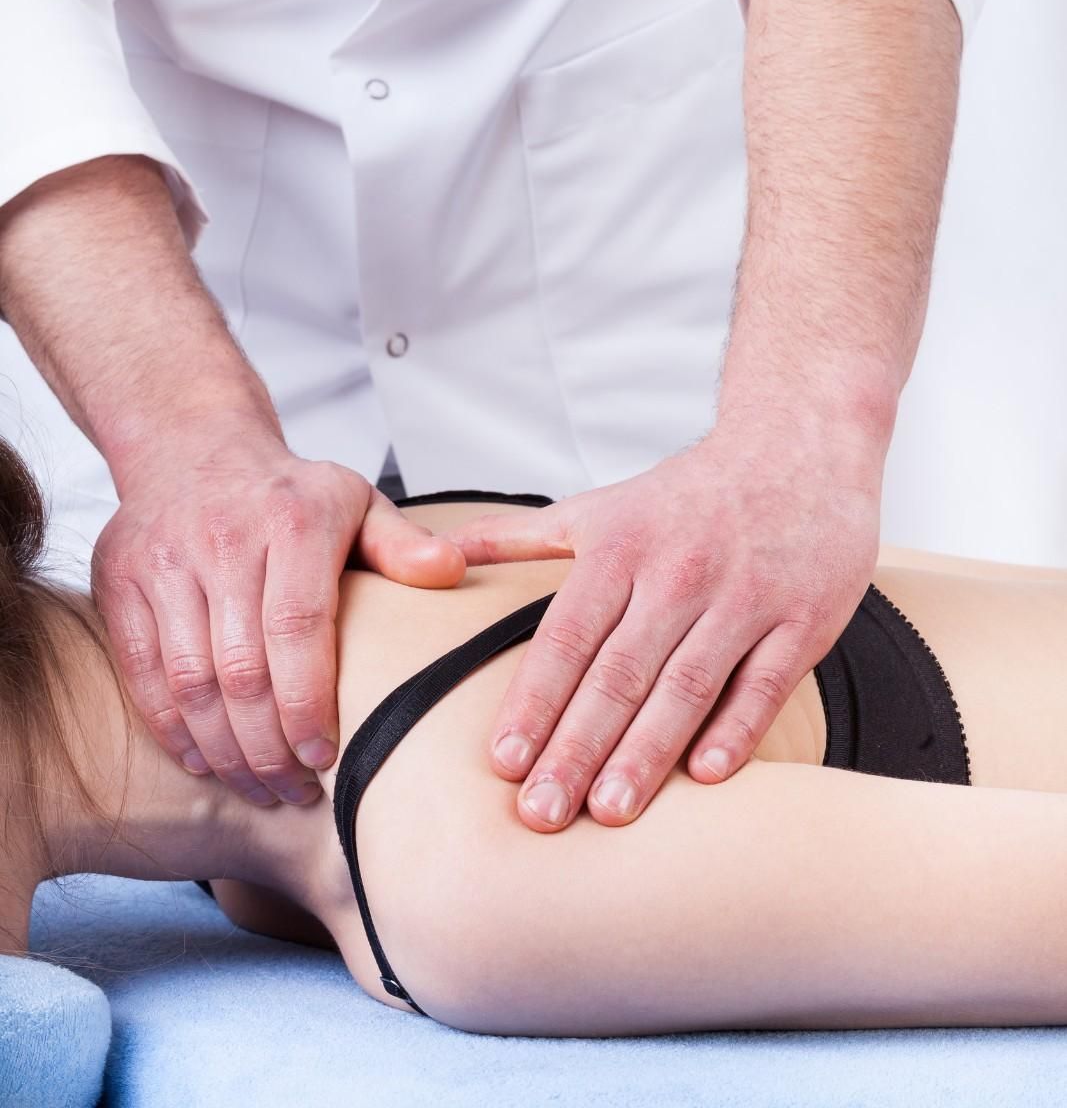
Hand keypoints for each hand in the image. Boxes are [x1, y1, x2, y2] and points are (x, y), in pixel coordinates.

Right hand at [92, 425, 464, 805]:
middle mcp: (221, 537)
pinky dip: (173, 728)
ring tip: (259, 786)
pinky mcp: (119, 580)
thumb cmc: (288, 493)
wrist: (192, 448)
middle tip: (296, 790)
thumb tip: (451, 570)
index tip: (326, 756)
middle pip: (241, 668)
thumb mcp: (355, 502)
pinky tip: (205, 758)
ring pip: (189, 680)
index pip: (297, 626)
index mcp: (291, 519)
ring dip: (224, 750)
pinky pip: (143, 672)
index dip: (308, 703)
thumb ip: (401, 543)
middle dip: (269, 747)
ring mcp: (163, 559)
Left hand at [447, 403, 883, 830]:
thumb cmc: (688, 495)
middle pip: (618, 672)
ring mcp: (743, 597)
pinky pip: (763, 684)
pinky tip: (703, 777)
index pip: (567, 636)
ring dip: (646, 753)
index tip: (505, 762)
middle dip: (577, 746)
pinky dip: (735, 731)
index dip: (534, 701)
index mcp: (620, 548)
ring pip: (686, 685)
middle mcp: (677, 573)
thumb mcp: (599, 508)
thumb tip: (438, 552)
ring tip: (609, 812)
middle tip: (543, 813)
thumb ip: (518, 536)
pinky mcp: (801, 620)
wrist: (798, 448)